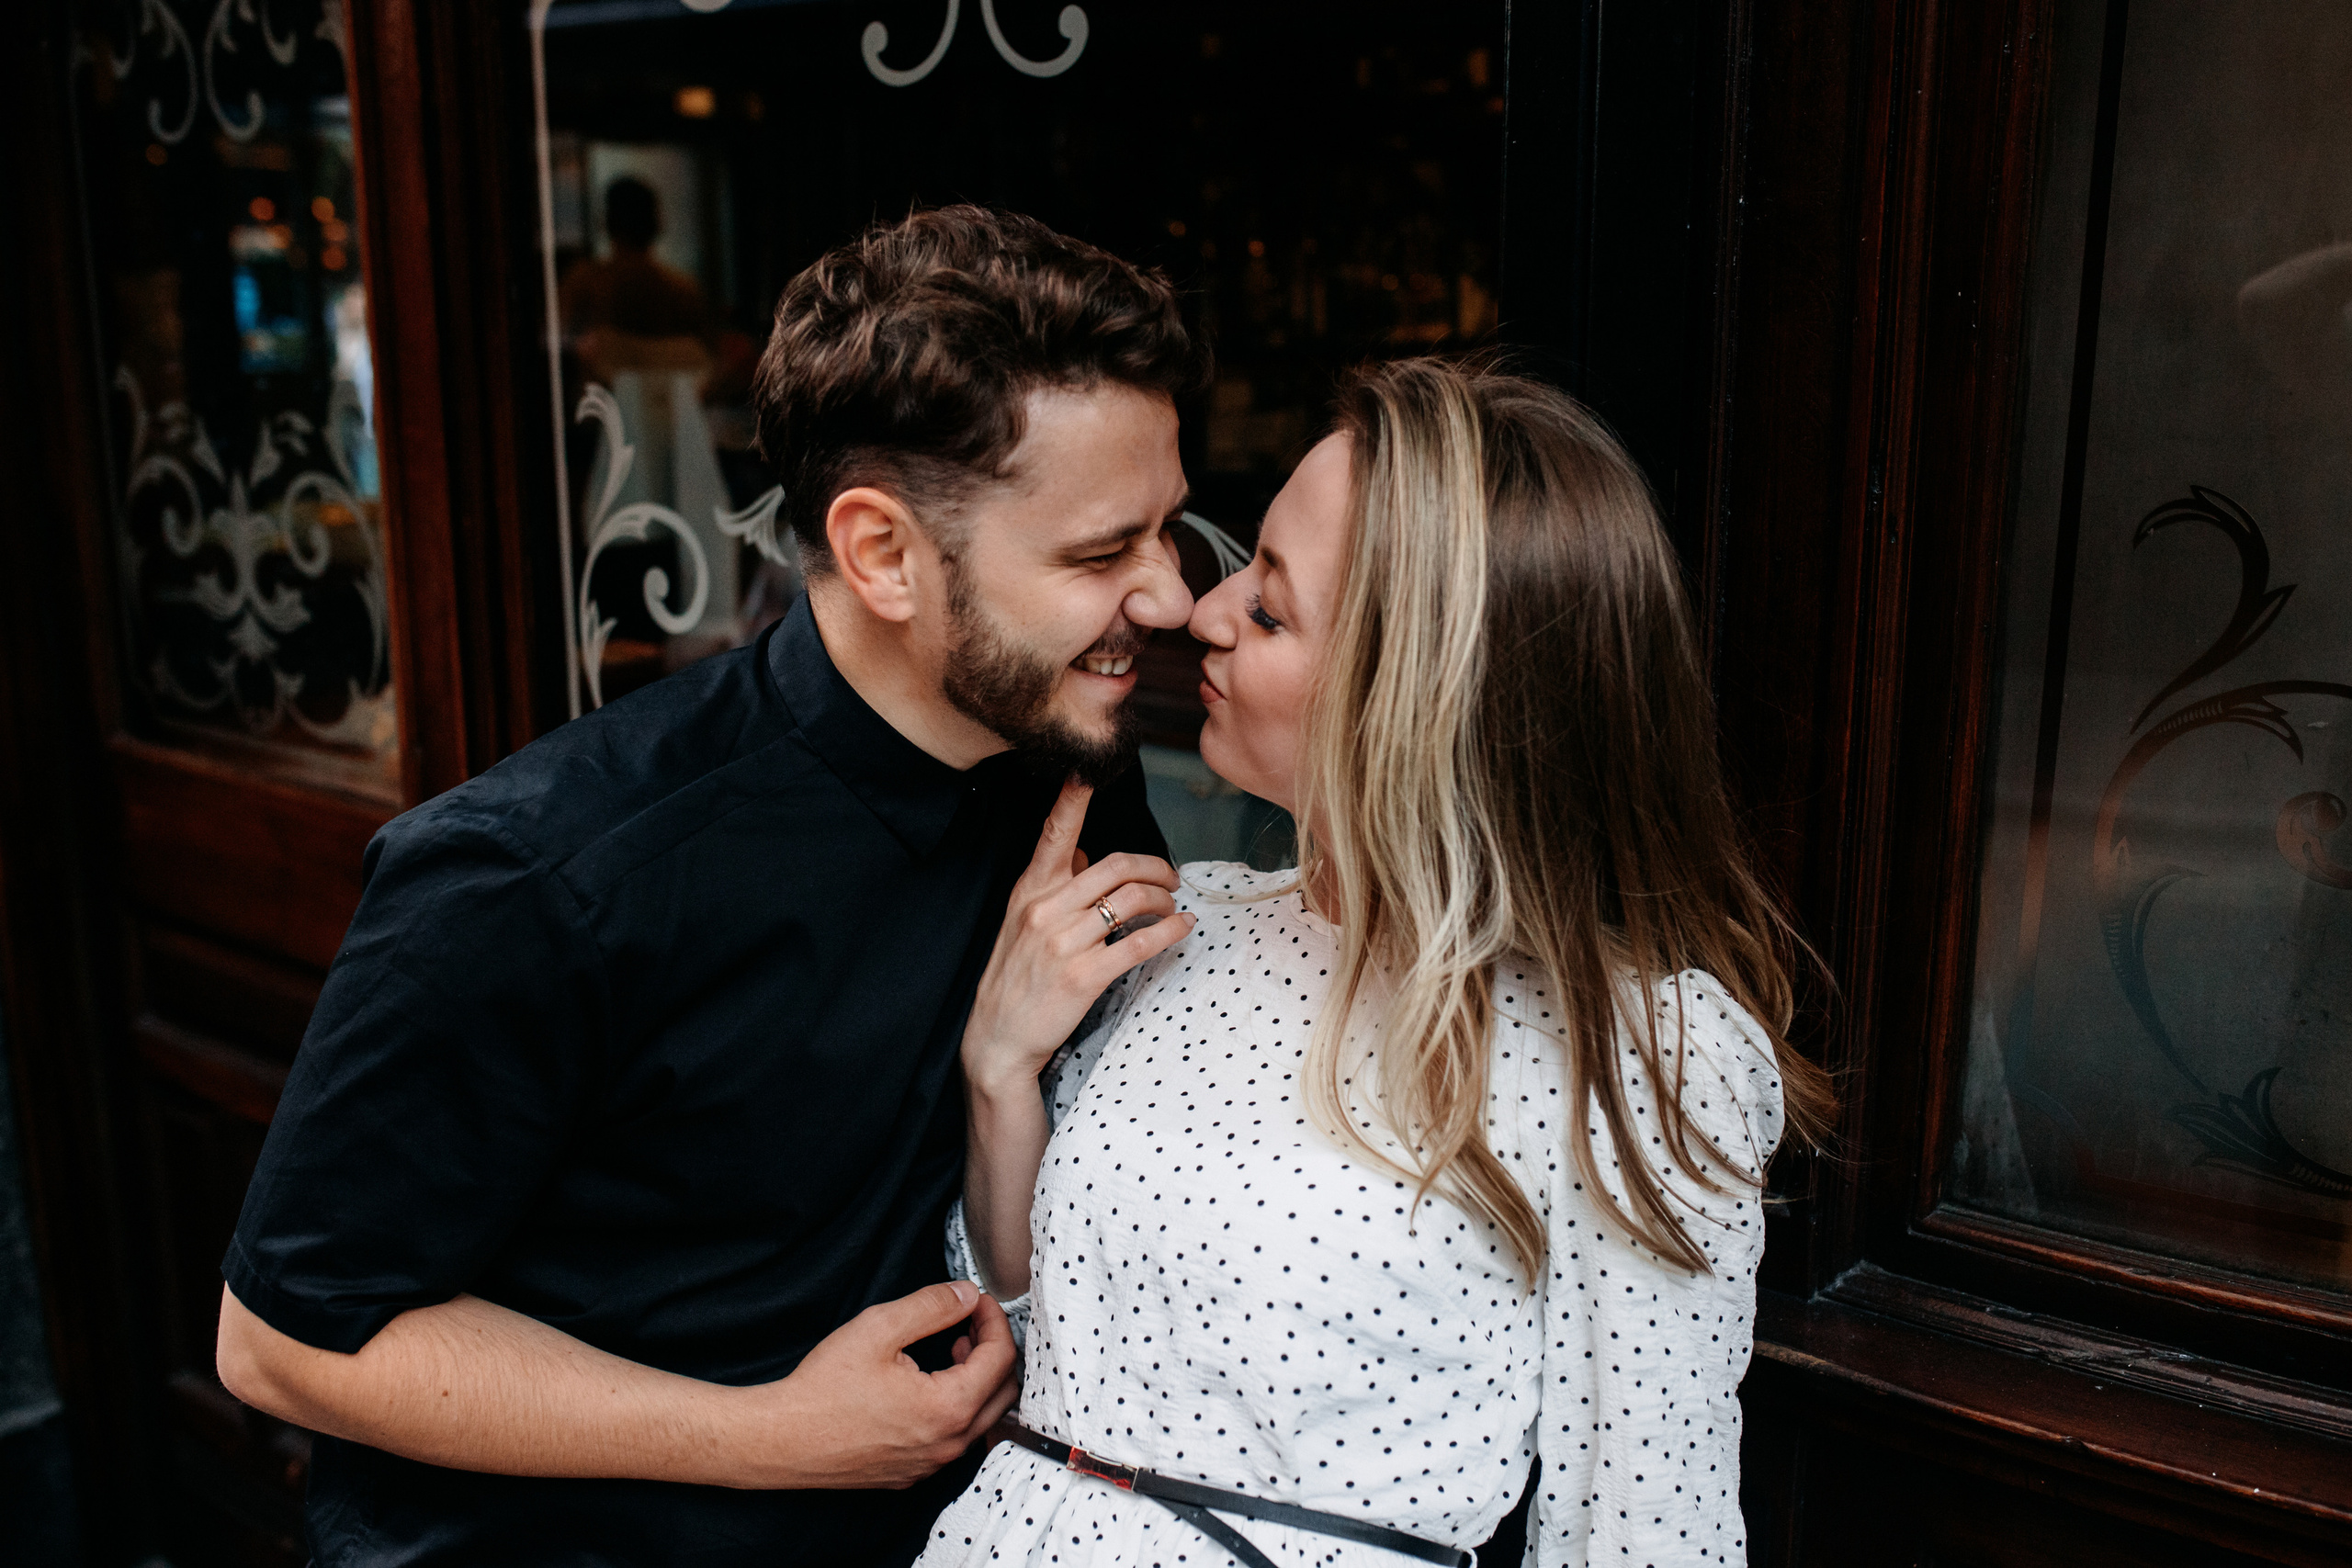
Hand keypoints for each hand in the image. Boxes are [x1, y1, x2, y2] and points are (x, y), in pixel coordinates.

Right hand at [739, 1280, 1017, 1489]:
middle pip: (1003, 1392)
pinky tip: (928, 1384)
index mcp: (948, 1409)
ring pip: (980, 1419)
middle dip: (994, 1350)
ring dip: (977, 1379)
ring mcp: (929, 1465)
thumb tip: (966, 1295)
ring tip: (953, 1348)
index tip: (976, 1300)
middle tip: (970, 1322)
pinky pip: (952, 1439)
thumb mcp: (879, 1328)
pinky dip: (956, 1407)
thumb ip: (932, 1307)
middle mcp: (947, 1444)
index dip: (993, 1320)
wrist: (780, 1439)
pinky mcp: (911, 1473)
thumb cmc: (822, 1388)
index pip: (1001, 1358)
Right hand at [961, 779, 1194, 1098]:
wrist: (996, 1038)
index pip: (1055, 833)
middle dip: (1155, 867)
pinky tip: (1182, 928)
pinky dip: (1170, 930)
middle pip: (1117, 866)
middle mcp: (1046, 909)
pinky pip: (1140, 942)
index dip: (1072, 799)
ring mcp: (1064, 943)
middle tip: (1172, 877)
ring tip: (1172, 906)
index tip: (1086, 770)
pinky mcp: (1084, 976)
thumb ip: (1053, 883)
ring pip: (1133, 900)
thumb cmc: (1014, 976)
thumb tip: (1080, 852)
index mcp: (1030, 890)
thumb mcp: (1021, 920)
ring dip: (1164, 899)